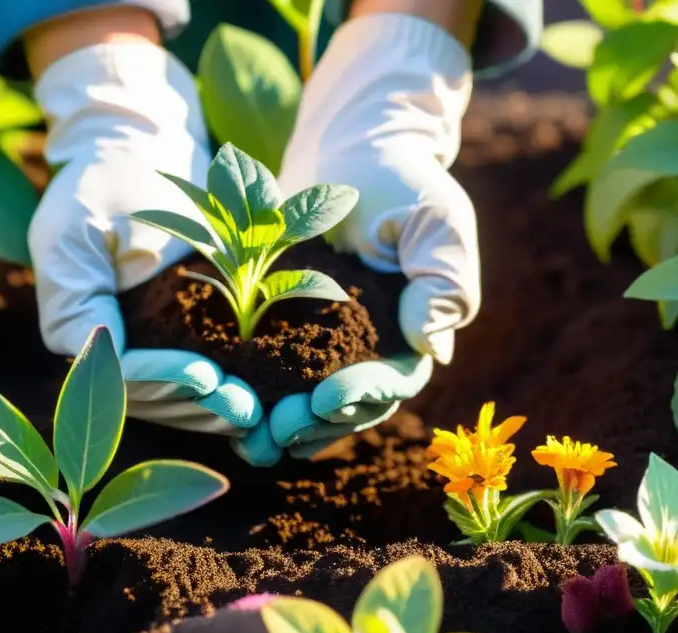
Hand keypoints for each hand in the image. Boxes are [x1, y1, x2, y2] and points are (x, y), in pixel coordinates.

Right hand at [29, 43, 261, 441]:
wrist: (139, 152)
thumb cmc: (107, 180)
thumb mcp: (81, 226)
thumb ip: (77, 290)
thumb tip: (93, 345)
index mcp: (77, 328)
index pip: (120, 373)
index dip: (164, 381)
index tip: (208, 378)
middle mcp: (108, 352)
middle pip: (155, 401)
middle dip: (203, 408)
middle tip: (251, 410)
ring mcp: (143, 351)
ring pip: (181, 402)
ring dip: (222, 411)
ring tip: (267, 414)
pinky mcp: (175, 344)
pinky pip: (201, 381)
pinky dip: (233, 390)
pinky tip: (270, 400)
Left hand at [270, 12, 479, 455]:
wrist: (350, 147)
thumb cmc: (399, 177)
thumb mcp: (434, 217)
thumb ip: (441, 278)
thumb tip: (434, 347)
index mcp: (414, 330)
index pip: (393, 381)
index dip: (360, 396)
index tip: (323, 399)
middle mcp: (375, 348)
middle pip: (350, 407)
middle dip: (314, 424)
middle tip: (275, 431)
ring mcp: (332, 343)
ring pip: (313, 404)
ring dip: (285, 427)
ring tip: (250, 441)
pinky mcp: (292, 330)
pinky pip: (278, 375)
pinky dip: (261, 398)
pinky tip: (236, 415)